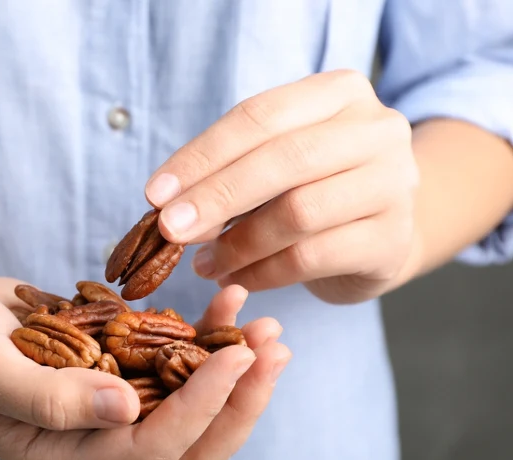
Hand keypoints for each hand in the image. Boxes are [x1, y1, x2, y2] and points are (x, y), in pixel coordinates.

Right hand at [0, 277, 289, 459]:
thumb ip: (50, 397)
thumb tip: (128, 407)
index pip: (146, 452)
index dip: (198, 409)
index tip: (235, 355)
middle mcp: (92, 449)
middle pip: (187, 447)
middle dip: (237, 402)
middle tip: (273, 348)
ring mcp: (109, 416)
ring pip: (191, 412)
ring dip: (234, 374)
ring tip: (266, 328)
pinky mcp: (120, 379)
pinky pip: (174, 372)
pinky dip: (204, 343)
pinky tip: (226, 309)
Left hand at [144, 69, 419, 303]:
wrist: (382, 231)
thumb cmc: (315, 186)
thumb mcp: (276, 162)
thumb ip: (230, 171)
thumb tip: (170, 205)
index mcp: (340, 93)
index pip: (259, 116)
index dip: (201, 156)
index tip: (155, 193)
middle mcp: (376, 130)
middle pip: (283, 159)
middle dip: (215, 196)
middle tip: (169, 230)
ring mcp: (392, 184)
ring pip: (298, 212)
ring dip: (238, 243)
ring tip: (204, 263)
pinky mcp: (391, 239)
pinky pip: (311, 258)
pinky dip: (263, 272)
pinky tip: (236, 278)